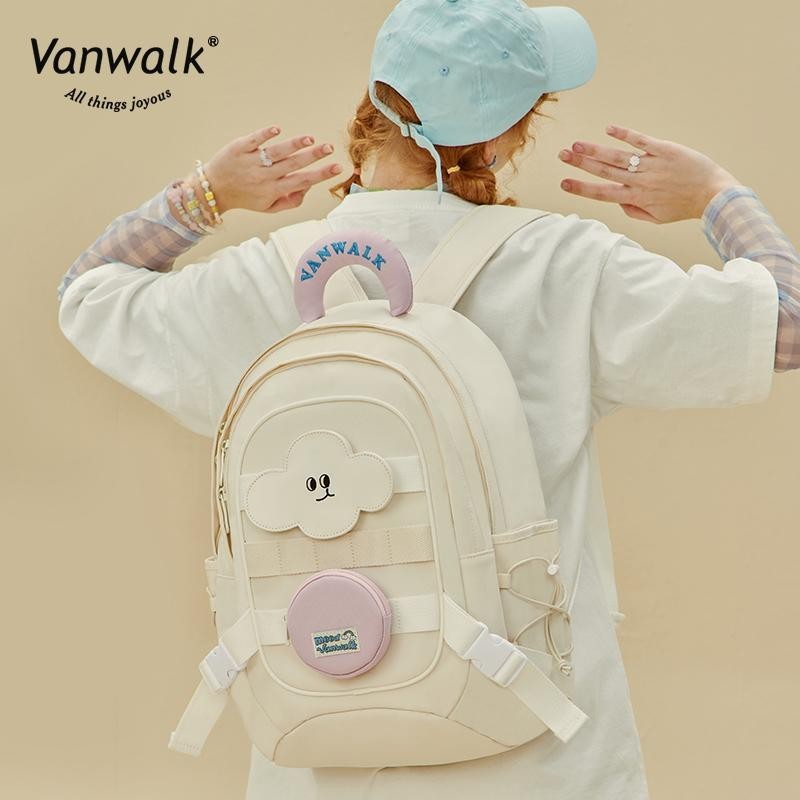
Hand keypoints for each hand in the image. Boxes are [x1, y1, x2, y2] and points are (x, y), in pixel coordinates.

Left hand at [197, 125, 342, 214]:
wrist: (214, 190)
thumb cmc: (246, 198)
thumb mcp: (268, 208)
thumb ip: (290, 201)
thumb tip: (308, 189)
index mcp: (274, 191)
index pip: (302, 182)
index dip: (321, 175)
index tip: (337, 168)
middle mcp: (264, 177)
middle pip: (293, 165)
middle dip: (313, 157)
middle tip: (329, 148)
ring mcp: (252, 161)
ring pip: (276, 152)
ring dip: (294, 145)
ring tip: (310, 139)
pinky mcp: (239, 148)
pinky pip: (254, 140)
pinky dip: (265, 135)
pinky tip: (277, 129)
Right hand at [557, 124, 740, 222]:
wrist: (713, 195)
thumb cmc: (684, 207)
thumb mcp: (656, 218)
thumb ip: (634, 211)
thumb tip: (618, 201)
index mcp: (636, 198)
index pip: (602, 192)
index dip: (582, 188)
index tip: (564, 183)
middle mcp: (640, 181)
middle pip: (604, 171)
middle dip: (581, 164)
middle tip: (562, 155)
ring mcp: (652, 164)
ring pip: (618, 156)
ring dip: (595, 150)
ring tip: (577, 145)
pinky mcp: (665, 150)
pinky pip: (642, 141)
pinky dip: (625, 135)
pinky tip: (609, 128)